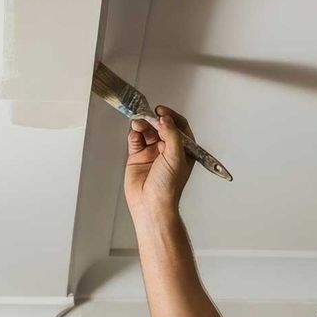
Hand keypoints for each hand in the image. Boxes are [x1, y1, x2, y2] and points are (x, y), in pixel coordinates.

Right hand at [124, 104, 194, 218]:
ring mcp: (152, 153)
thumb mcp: (176, 158)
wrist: (151, 205)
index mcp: (183, 150)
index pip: (179, 127)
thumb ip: (172, 135)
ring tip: (139, 124)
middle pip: (161, 126)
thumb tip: (166, 119)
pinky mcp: (137, 157)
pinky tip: (135, 133)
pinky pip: (135, 139)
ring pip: (147, 131)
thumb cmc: (168, 188)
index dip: (170, 117)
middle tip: (148, 115)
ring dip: (143, 124)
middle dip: (154, 119)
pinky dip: (134, 133)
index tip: (161, 111)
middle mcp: (168, 150)